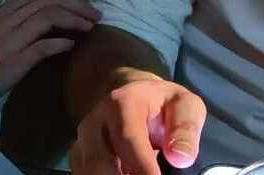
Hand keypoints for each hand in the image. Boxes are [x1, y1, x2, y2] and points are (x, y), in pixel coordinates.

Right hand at [0, 0, 100, 92]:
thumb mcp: (0, 33)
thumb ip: (23, 22)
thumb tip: (58, 16)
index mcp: (5, 11)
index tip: (81, 3)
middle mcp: (7, 21)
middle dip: (78, 4)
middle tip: (95, 15)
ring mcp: (9, 40)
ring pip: (48, 16)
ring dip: (74, 20)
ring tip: (90, 27)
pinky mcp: (13, 62)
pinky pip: (42, 46)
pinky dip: (60, 43)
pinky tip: (72, 46)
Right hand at [70, 76, 206, 174]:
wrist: (134, 96)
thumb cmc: (163, 104)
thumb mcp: (185, 106)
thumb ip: (186, 129)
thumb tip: (180, 158)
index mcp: (123, 102)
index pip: (129, 139)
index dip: (141, 166)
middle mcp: (95, 121)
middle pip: (99, 162)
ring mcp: (82, 141)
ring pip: (88, 171)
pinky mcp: (77, 158)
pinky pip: (84, 174)